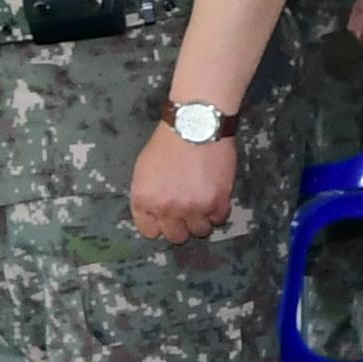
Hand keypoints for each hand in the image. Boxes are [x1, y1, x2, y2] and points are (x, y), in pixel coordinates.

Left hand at [130, 124, 237, 242]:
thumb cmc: (167, 142)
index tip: (166, 216)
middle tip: (187, 210)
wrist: (196, 125)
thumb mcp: (143, 170)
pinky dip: (218, 210)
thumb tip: (155, 212)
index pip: (150, 231)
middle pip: (176, 236)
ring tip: (204, 202)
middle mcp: (167, 209)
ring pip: (200, 231)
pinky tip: (216, 196)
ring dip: (202, 219)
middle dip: (181, 225)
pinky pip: (219, 218)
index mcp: (144, 201)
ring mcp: (194, 208)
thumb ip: (147, 195)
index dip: (159, 224)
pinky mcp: (217, 201)